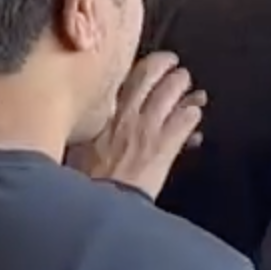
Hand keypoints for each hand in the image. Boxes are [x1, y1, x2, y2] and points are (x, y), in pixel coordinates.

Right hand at [70, 51, 205, 197]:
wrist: (97, 206)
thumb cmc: (83, 184)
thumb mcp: (75, 150)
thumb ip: (86, 132)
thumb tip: (84, 126)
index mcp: (99, 112)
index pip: (121, 77)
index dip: (136, 68)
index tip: (141, 64)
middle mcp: (125, 112)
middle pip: (149, 73)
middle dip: (164, 64)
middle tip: (172, 63)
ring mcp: (147, 126)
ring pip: (172, 90)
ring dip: (183, 85)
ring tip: (190, 88)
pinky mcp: (165, 144)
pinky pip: (186, 119)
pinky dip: (192, 114)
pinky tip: (195, 114)